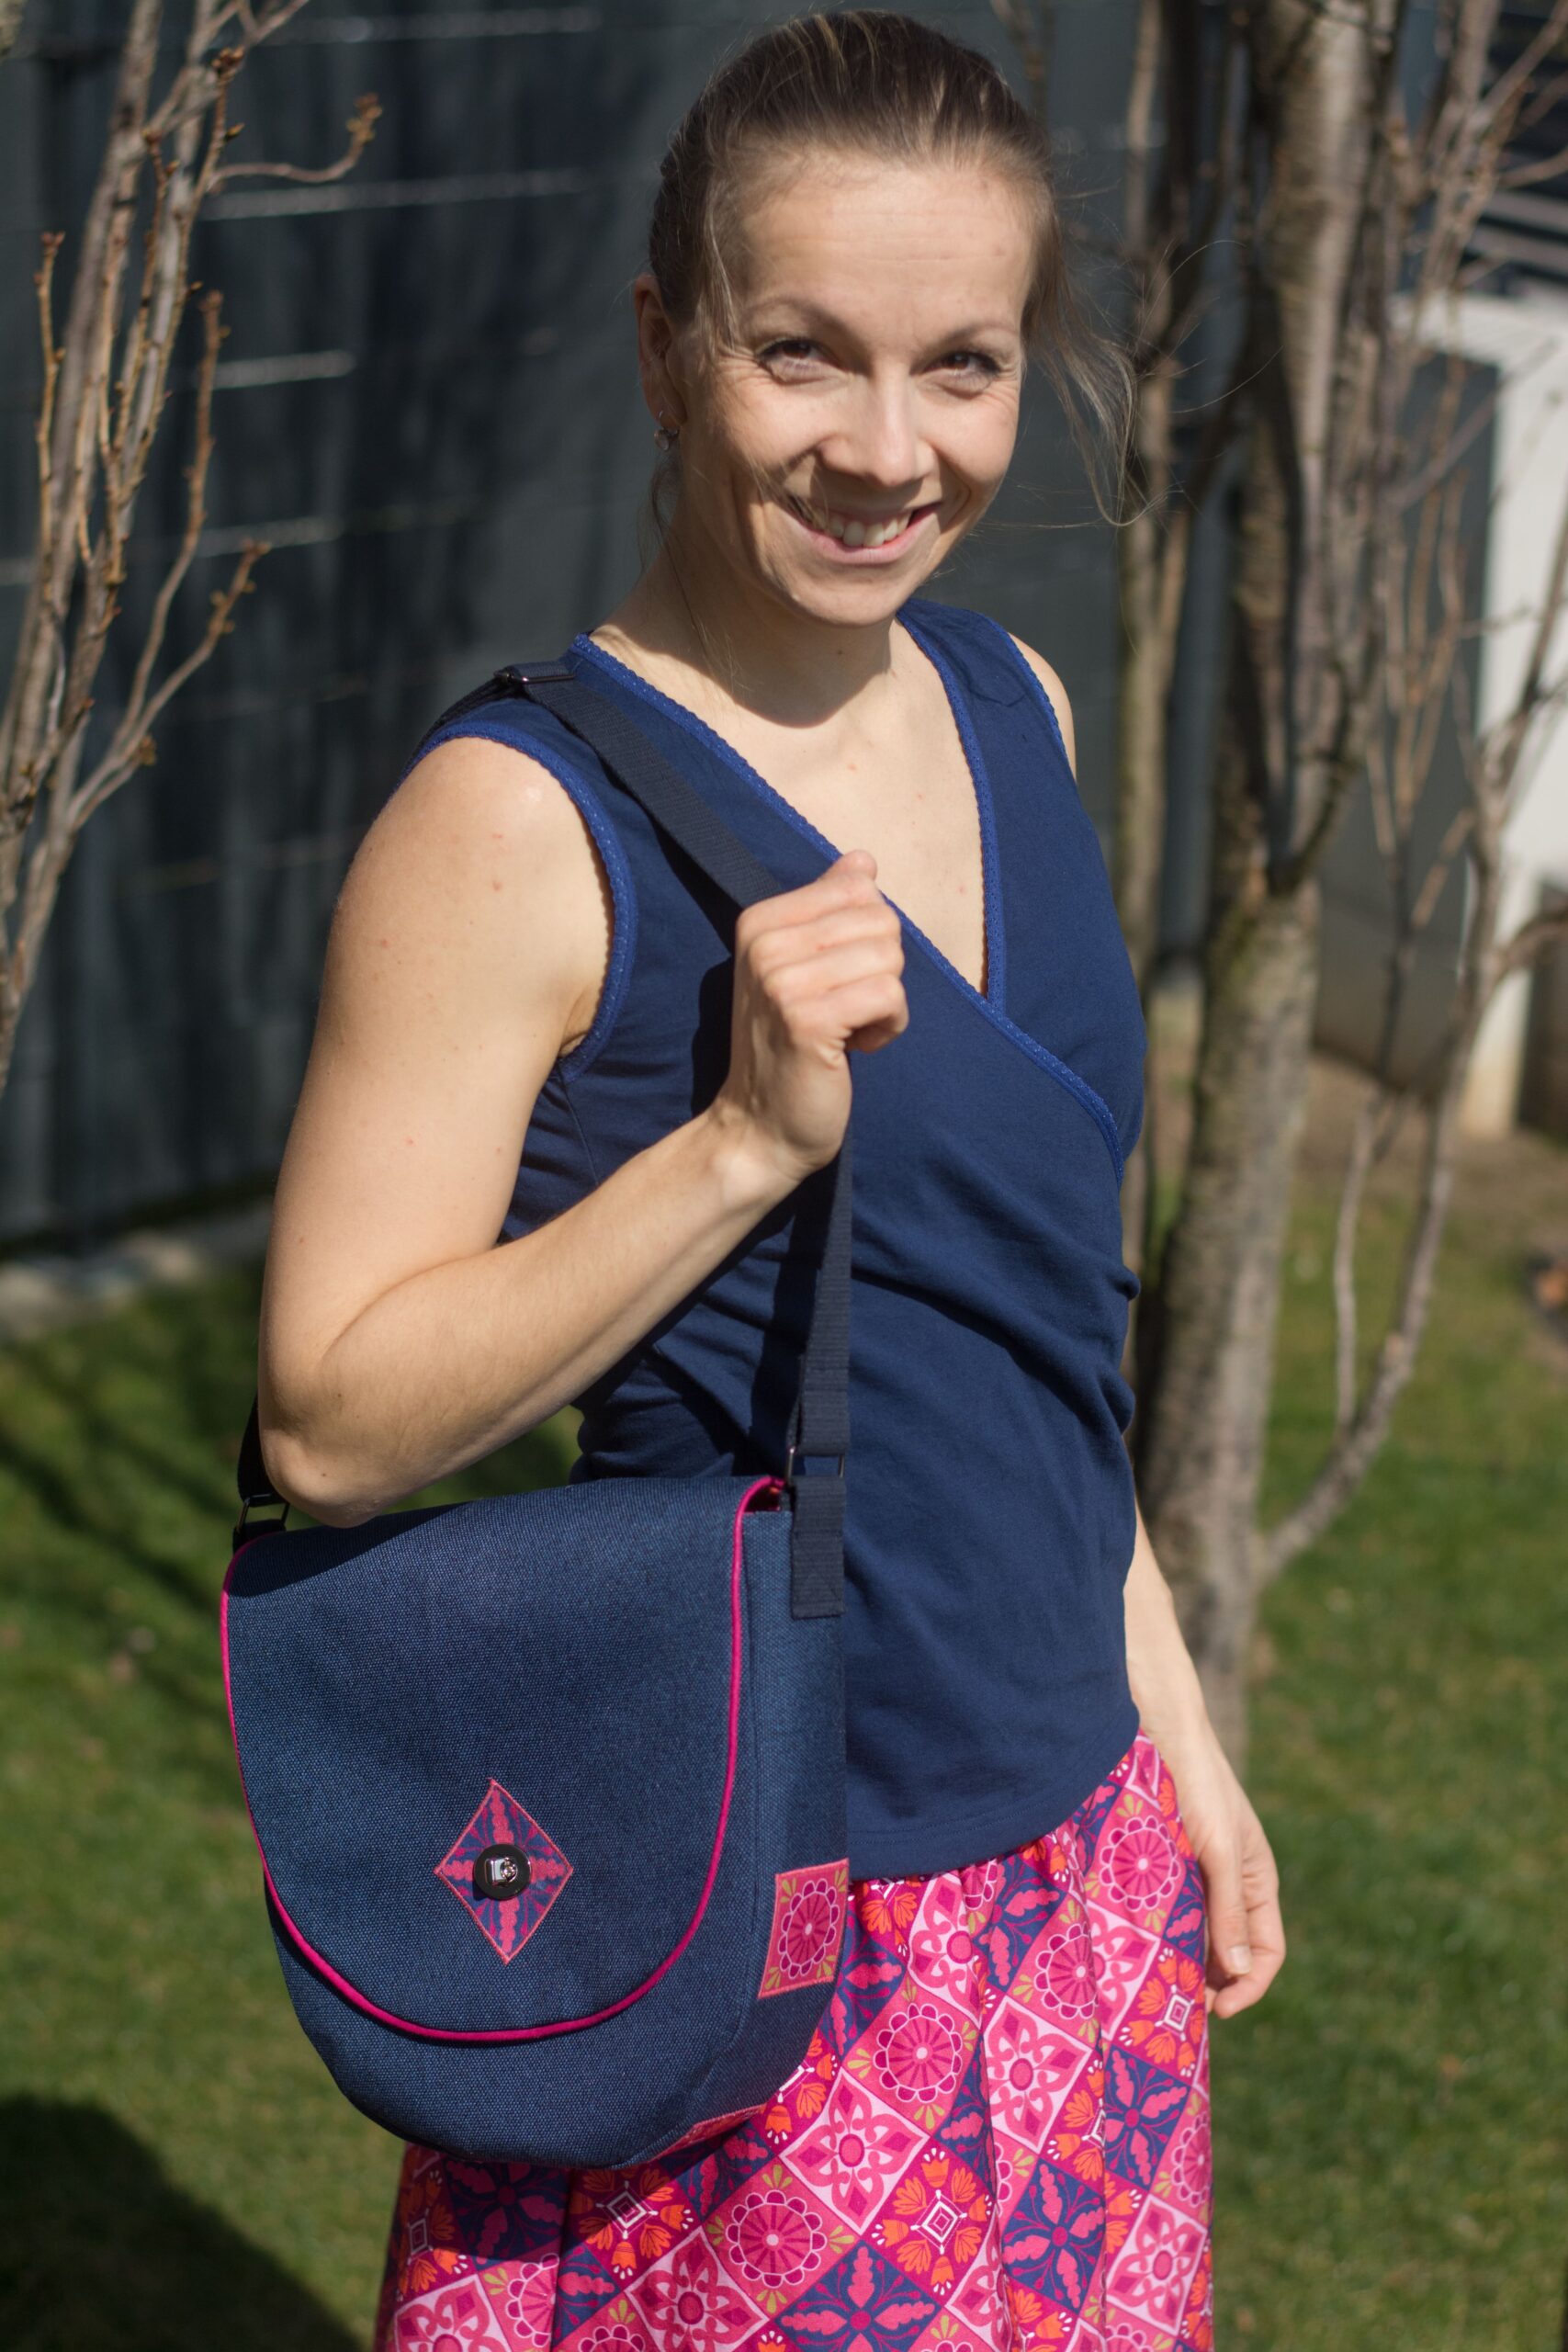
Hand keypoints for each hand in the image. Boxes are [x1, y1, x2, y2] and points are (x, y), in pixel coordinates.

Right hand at [716, 849, 907, 1185]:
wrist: (758, 1128)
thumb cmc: (788, 1050)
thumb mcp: (800, 969)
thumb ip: (829, 910)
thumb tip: (861, 859)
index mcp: (759, 920)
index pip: (859, 889)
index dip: (867, 940)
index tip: (834, 983)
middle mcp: (764, 942)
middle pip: (881, 920)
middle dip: (881, 970)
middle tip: (844, 1012)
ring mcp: (782, 981)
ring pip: (890, 957)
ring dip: (886, 1003)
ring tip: (848, 1032)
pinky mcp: (808, 1020)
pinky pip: (889, 993)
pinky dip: (888, 1026)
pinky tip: (856, 1049)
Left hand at [1158, 1724, 1285, 2017]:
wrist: (1156, 1728)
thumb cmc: (1197, 1784)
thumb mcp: (1219, 1848)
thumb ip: (1229, 1908)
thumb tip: (1242, 1972)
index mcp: (1256, 1880)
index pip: (1268, 1952)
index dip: (1249, 1987)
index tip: (1217, 2011)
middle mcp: (1229, 1881)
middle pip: (1230, 1950)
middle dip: (1212, 1982)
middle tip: (1178, 2007)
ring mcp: (1195, 1873)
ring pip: (1195, 1934)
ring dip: (1182, 1960)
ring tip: (1156, 1984)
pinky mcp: (1163, 1863)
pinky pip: (1166, 1910)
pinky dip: (1158, 1932)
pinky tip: (1136, 1946)